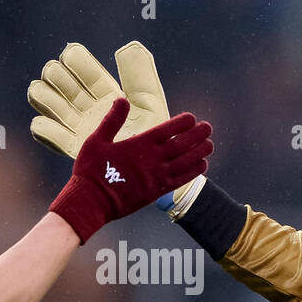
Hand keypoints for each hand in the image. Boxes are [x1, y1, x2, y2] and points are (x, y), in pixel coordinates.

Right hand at [28, 42, 205, 218]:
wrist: (91, 202)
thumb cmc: (91, 170)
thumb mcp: (97, 140)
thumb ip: (112, 120)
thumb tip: (122, 99)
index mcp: (139, 144)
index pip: (167, 129)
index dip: (182, 122)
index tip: (192, 117)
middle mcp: (152, 159)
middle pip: (182, 144)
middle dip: (197, 134)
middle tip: (208, 127)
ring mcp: (156, 176)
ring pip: (186, 162)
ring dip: (200, 152)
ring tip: (210, 144)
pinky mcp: (157, 192)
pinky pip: (181, 181)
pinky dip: (193, 172)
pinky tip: (202, 166)